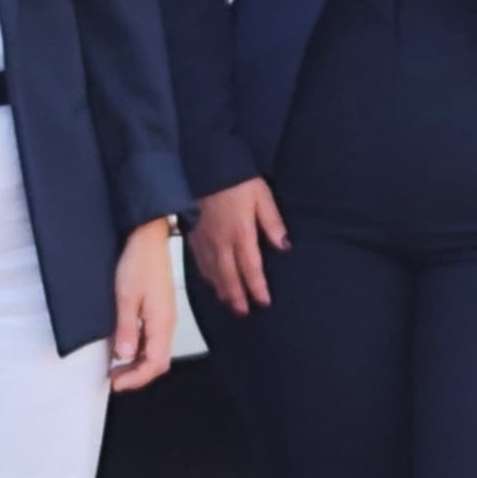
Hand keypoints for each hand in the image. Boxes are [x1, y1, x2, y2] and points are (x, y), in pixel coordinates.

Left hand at [109, 219, 177, 391]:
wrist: (147, 237)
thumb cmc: (138, 261)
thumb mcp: (126, 297)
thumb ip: (126, 328)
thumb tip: (124, 355)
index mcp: (162, 323)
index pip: (154, 364)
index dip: (136, 379)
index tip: (116, 384)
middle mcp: (167, 323)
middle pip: (158, 362)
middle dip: (137, 376)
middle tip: (114, 379)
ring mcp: (165, 317)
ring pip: (156, 352)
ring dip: (137, 364)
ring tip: (116, 367)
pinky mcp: (159, 310)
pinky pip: (153, 339)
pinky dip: (139, 350)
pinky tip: (125, 347)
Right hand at [187, 177, 286, 315]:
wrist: (204, 164)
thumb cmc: (236, 178)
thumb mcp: (262, 196)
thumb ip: (273, 223)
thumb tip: (284, 246)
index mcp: (240, 233)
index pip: (251, 268)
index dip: (258, 288)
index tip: (264, 303)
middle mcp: (220, 242)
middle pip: (229, 277)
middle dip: (238, 297)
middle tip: (244, 313)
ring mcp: (204, 239)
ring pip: (213, 273)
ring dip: (222, 291)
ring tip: (230, 305)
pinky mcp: (192, 234)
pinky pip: (199, 262)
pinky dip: (207, 276)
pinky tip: (211, 282)